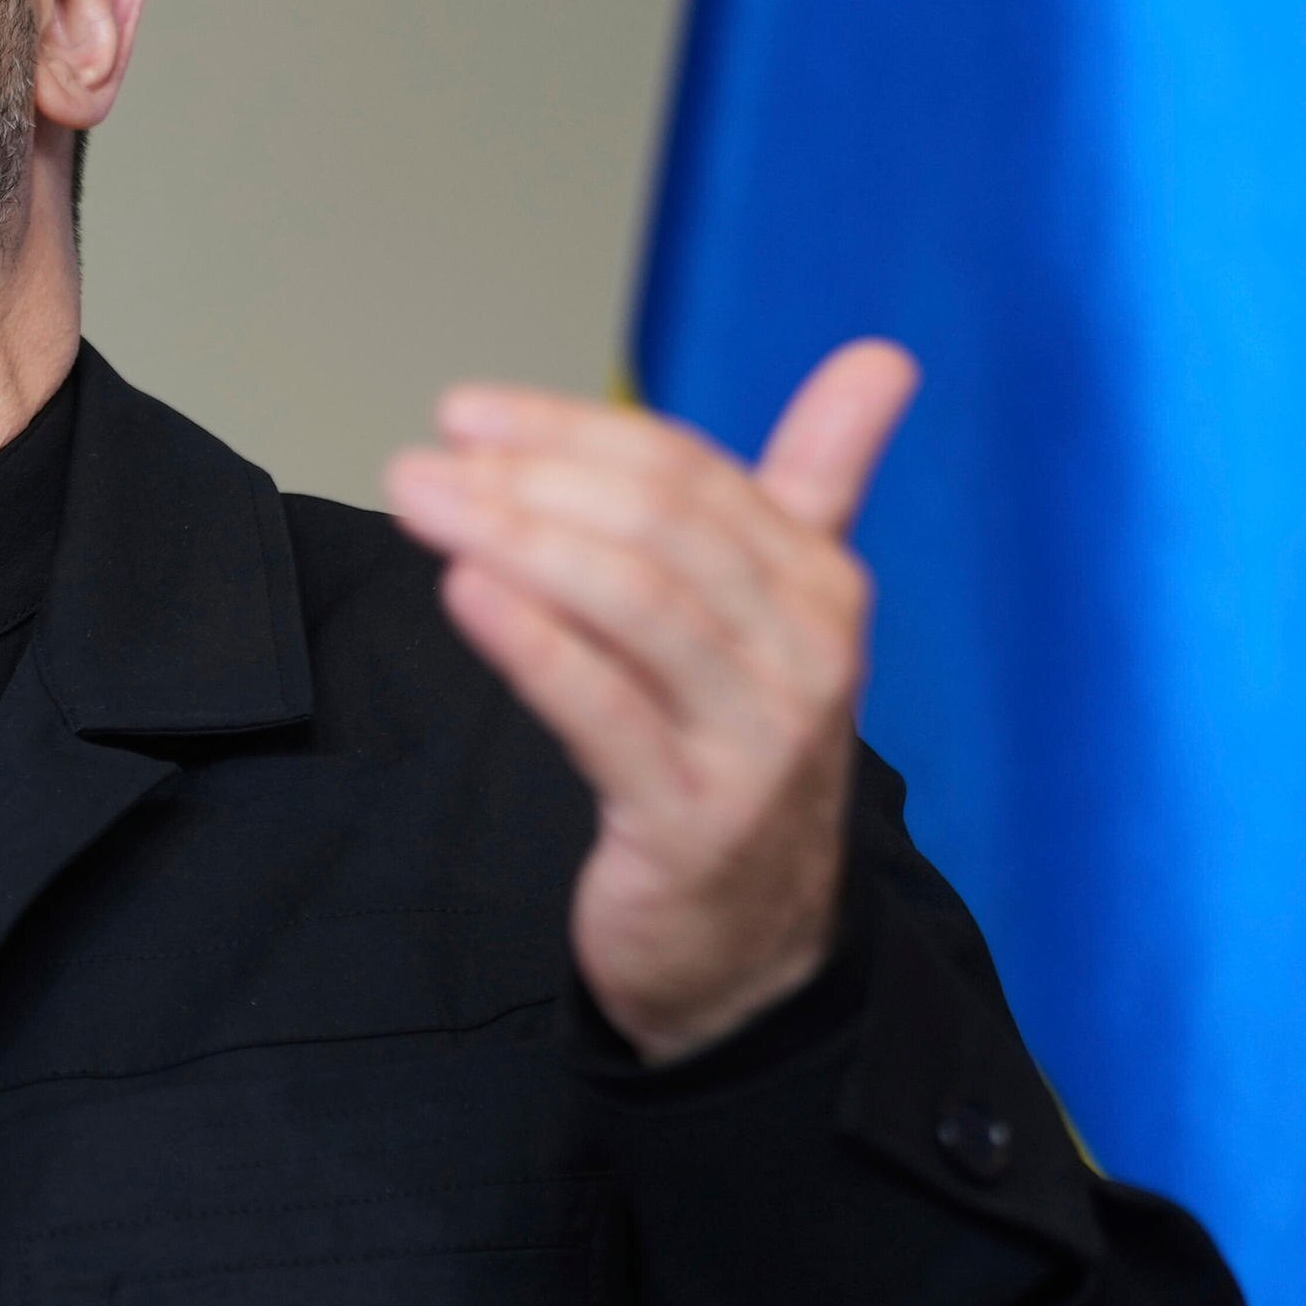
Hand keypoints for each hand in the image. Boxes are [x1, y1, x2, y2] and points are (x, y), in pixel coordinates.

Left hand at [389, 343, 920, 1064]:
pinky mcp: (693, 821)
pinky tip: (464, 595)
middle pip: (660, 529)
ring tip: (422, 507)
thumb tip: (884, 357)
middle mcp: (803, 655)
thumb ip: (822, 480)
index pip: (688, 474)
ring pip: (632, 606)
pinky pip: (605, 713)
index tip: (467, 413)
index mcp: (822, 586)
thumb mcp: (788, 615)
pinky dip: (533, 644)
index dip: (572, 432)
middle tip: (423, 463)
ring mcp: (754, 741)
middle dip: (532, 480)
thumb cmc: (742, 754)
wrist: (750, 948)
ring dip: (515, 541)